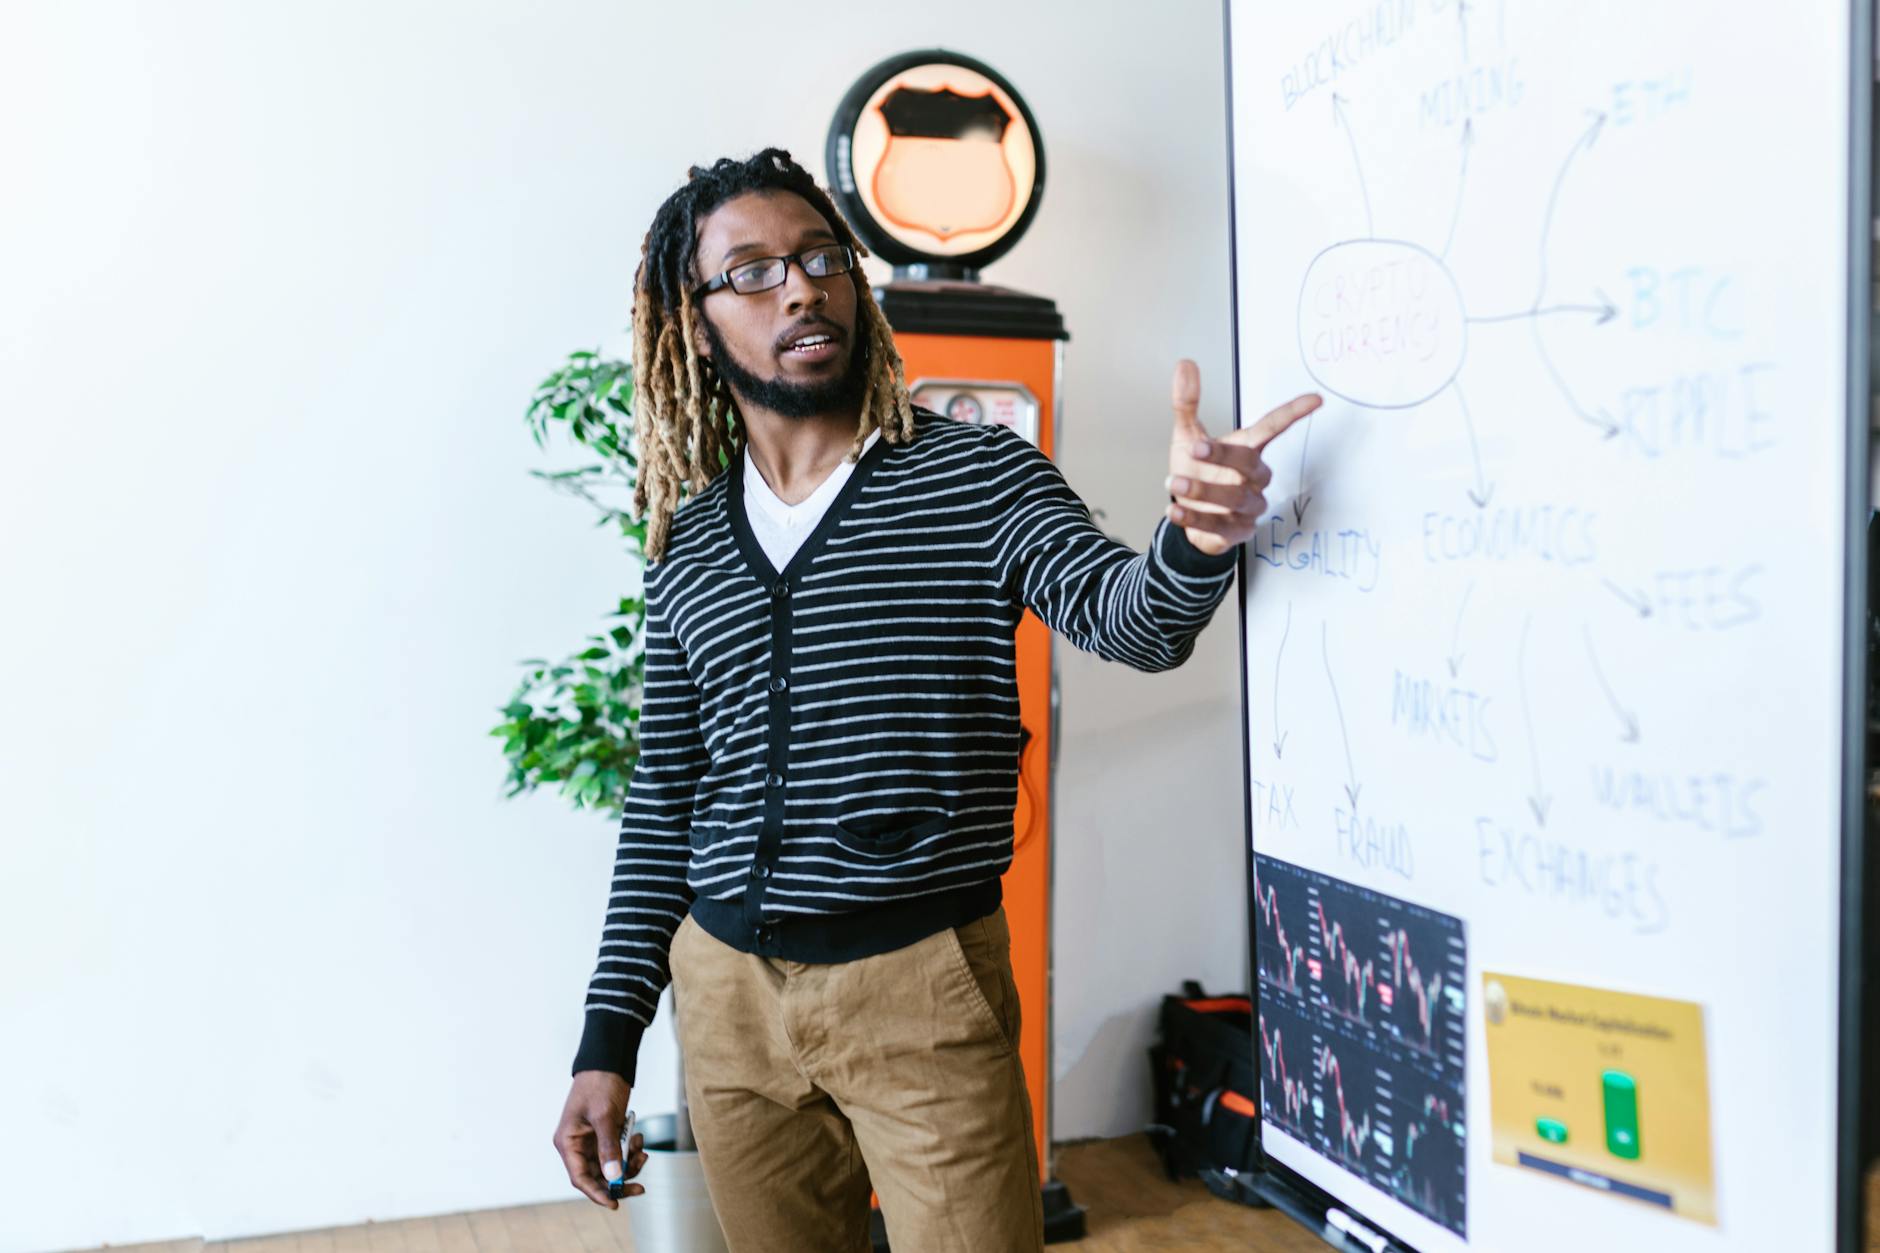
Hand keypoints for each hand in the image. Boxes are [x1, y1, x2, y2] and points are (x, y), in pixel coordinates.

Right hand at [554, 1071, 647, 1207]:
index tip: (614, 1203)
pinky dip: (631, 1151)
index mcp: (568, 1142)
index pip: (580, 1178)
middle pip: (598, 1177)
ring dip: (629, 1164)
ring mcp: (593, 1141)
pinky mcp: (607, 1135)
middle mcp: (578, 1145)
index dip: (597, 1193)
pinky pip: (619, 1153)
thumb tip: (614, 1176)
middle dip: (619, 1180)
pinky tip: (638, 1139)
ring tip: (641, 1151)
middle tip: (640, 1186)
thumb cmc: (599, 1084)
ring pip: (611, 1167)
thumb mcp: (604, 1116)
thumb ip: (609, 1147)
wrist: (609, 1061)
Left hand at [1165, 359, 1320, 555]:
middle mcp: (1253, 479)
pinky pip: (1219, 527)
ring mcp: (1248, 507)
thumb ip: (1187, 403)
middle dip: (1224, 456)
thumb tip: (1185, 365)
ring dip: (1204, 491)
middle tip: (1195, 448)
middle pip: (1251, 464)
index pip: (1273, 428)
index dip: (1293, 414)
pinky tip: (1174, 511)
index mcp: (1247, 450)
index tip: (1315, 400)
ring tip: (1174, 483)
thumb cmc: (1200, 472)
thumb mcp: (1189, 436)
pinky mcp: (1236, 532)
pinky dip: (1194, 519)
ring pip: (1235, 499)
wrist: (1192, 516)